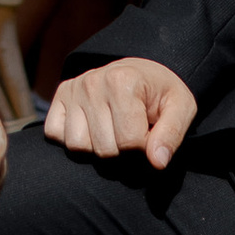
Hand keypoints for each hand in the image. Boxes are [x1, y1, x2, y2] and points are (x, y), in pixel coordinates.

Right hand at [45, 59, 195, 166]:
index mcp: (123, 81)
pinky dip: (72, 138)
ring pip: (77, 146)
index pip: (129, 142)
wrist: (142, 72)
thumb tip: (157, 162)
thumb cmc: (161, 94)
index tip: (150, 134)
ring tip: (112, 131)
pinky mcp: (60, 95)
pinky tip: (91, 128)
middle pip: (103, 148)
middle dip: (122, 152)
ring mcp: (73, 88)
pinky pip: (54, 134)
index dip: (144, 148)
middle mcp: (92, 82)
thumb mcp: (180, 108)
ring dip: (96, 148)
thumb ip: (172, 134)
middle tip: (131, 133)